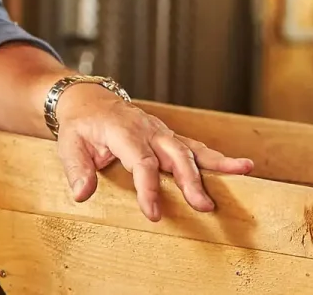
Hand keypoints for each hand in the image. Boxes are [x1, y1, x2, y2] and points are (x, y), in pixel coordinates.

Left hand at [52, 85, 254, 220]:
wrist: (89, 100)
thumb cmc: (80, 126)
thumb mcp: (68, 144)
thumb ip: (77, 169)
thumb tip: (83, 194)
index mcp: (123, 132)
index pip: (141, 162)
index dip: (149, 188)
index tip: (153, 213)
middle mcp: (148, 130)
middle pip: (175, 155)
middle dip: (191, 180)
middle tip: (204, 205)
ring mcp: (161, 132)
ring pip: (191, 148)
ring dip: (218, 163)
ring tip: (244, 170)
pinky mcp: (169, 137)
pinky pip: (195, 147)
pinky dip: (217, 158)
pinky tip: (241, 166)